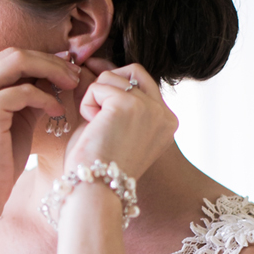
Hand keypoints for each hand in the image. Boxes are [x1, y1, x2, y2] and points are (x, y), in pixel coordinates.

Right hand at [0, 47, 79, 219]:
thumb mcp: (12, 118)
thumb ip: (27, 92)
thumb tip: (56, 70)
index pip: (5, 56)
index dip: (39, 58)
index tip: (65, 68)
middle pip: (13, 53)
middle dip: (49, 60)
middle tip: (74, 74)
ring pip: (19, 61)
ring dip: (51, 70)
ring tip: (72, 84)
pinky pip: (25, 91)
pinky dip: (46, 98)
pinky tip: (56, 111)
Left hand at [63, 58, 178, 178]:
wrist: (95, 189)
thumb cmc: (98, 165)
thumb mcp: (117, 128)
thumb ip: (118, 100)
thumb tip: (100, 64)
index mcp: (167, 122)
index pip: (144, 83)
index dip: (119, 83)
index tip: (99, 88)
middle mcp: (164, 114)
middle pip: (134, 71)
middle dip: (108, 83)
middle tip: (95, 110)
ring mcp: (150, 108)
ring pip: (112, 77)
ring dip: (94, 99)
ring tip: (95, 127)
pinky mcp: (129, 105)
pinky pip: (98, 86)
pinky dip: (87, 105)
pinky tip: (91, 127)